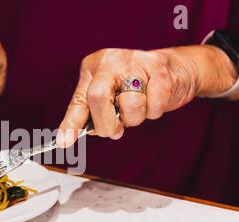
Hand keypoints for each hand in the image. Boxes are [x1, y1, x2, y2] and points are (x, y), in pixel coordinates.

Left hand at [57, 45, 236, 146]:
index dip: (71, 123)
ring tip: (137, 110)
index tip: (63, 142)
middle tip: (115, 130)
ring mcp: (135, 60)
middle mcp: (111, 60)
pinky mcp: (159, 67)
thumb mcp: (107, 97)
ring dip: (134, 119)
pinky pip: (154, 105)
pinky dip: (154, 112)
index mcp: (93, 67)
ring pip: (130, 105)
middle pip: (98, 97)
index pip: (79, 100)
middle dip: (107, 124)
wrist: (175, 70)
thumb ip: (89, 116)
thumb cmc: (136, 87)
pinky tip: (153, 101)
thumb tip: (66, 139)